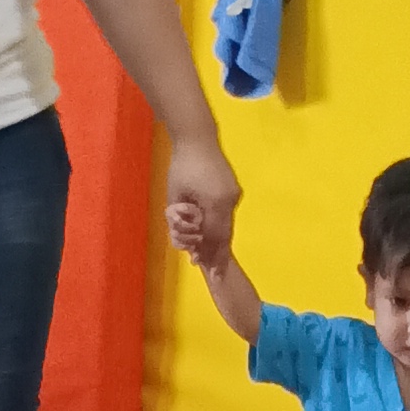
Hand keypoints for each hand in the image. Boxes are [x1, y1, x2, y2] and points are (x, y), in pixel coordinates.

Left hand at [164, 140, 240, 260]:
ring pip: (227, 224)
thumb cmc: (182, 165)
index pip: (213, 235)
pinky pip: (227, 214)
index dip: (208, 253)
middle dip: (218, 253)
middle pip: (225, 233)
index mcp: (215, 202)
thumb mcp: (175, 195)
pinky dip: (220, 226)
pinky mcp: (232, 189)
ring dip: (219, 241)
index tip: (204, 269)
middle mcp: (229, 200)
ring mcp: (233, 194)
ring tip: (211, 256)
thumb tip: (183, 237)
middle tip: (213, 272)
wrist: (198, 138)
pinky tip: (213, 235)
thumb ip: (179, 218)